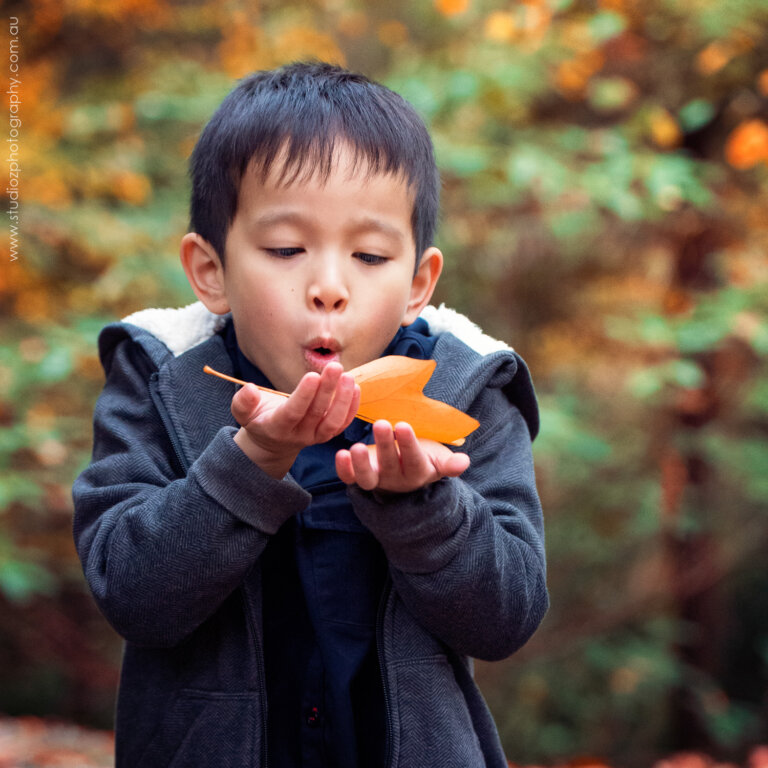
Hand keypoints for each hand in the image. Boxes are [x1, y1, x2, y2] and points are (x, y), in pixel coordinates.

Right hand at [232, 362, 359, 477]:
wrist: (273, 442)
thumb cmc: (259, 419)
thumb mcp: (243, 413)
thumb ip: (242, 402)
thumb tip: (250, 388)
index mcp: (277, 428)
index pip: (293, 412)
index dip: (303, 395)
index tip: (313, 375)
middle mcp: (299, 435)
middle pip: (316, 413)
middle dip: (327, 389)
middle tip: (335, 367)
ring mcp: (316, 437)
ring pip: (333, 422)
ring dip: (343, 399)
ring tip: (348, 376)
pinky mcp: (328, 435)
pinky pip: (343, 423)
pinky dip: (351, 407)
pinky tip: (355, 387)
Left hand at [335, 420, 469, 492]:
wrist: (405, 471)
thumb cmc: (424, 457)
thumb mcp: (439, 459)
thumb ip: (449, 463)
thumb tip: (464, 462)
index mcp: (417, 471)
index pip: (414, 458)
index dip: (409, 444)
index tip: (404, 426)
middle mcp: (396, 478)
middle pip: (390, 464)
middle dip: (385, 445)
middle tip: (382, 424)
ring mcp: (376, 478)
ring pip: (367, 477)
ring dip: (360, 464)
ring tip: (356, 446)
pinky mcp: (359, 476)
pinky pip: (349, 478)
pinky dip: (343, 469)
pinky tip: (340, 454)